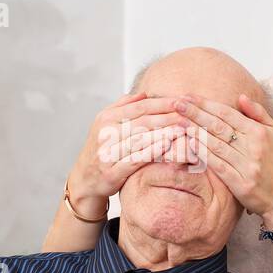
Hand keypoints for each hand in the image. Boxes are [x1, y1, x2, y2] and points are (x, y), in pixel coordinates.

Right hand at [66, 92, 189, 213]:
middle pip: (142, 121)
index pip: (139, 106)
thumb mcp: (106, 123)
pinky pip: (135, 160)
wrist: (84, 179)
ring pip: (140, 139)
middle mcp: (105, 133)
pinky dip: (152, 152)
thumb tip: (145, 93)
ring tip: (183, 130)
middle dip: (168, 117)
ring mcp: (107, 153)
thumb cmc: (101, 149)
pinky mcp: (111, 172)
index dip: (162, 103)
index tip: (182, 101)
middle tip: (189, 116)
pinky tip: (167, 146)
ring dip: (164, 133)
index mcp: (106, 118)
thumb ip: (124, 107)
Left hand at [175, 93, 272, 227]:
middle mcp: (254, 147)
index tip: (188, 97)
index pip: (228, 114)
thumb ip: (257, 113)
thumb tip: (240, 96)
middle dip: (195, 113)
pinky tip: (190, 144)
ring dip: (195, 132)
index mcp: (260, 132)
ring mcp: (247, 165)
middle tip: (177, 104)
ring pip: (216, 144)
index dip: (206, 104)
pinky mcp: (240, 183)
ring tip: (178, 122)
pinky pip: (218, 165)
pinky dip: (203, 154)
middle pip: (219, 126)